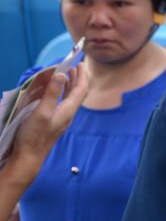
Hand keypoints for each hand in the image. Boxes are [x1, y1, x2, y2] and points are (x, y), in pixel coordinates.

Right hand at [6, 64, 89, 180]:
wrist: (28, 157)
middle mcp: (67, 113)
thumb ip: (52, 93)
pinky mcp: (53, 121)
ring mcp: (61, 118)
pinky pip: (62, 103)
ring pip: (70, 98)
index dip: (82, 76)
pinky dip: (61, 92)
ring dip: (70, 84)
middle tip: (76, 65)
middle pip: (78, 93)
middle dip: (78, 78)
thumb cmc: (34, 136)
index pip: (81, 89)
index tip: (81, 63)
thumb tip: (62, 74)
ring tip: (67, 74)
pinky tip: (54, 91)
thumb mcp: (42, 112)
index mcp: (68, 110)